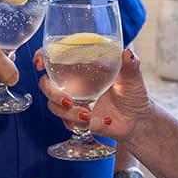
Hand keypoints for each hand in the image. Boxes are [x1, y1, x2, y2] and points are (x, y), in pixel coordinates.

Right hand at [35, 47, 152, 140]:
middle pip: (46, 84)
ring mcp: (72, 101)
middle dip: (53, 93)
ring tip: (87, 115)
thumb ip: (130, 65)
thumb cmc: (133, 94)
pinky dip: (80, 124)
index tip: (41, 62)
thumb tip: (127, 53)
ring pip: (53, 105)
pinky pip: (66, 122)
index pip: (54, 57)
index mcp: (83, 66)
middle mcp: (73, 82)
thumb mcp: (133, 78)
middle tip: (68, 101)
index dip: (42, 57)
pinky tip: (98, 122)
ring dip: (67, 112)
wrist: (137, 121)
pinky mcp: (74, 119)